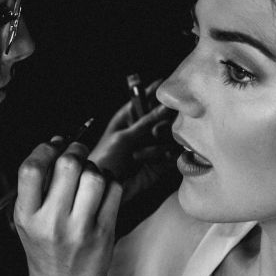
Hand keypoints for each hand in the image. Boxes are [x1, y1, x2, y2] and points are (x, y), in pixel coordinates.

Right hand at [14, 137, 122, 275]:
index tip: (54, 146)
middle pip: (68, 165)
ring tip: (90, 174)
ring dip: (94, 167)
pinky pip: (114, 189)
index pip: (32, 169)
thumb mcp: (28, 221)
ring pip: (95, 175)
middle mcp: (52, 223)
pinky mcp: (104, 233)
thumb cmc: (46, 250)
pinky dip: (111, 181)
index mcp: (28, 216)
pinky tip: (103, 189)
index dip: (45, 148)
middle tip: (77, 153)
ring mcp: (80, 229)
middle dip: (75, 150)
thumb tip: (58, 143)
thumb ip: (37, 187)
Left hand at [88, 80, 176, 202]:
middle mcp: (142, 130)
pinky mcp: (159, 163)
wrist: (104, 190)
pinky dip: (167, 156)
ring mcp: (151, 146)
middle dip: (161, 123)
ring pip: (169, 136)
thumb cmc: (105, 160)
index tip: (165, 85)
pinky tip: (160, 159)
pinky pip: (172, 154)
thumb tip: (165, 106)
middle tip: (154, 132)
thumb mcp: (123, 137)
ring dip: (158, 144)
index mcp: (128, 118)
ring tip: (141, 154)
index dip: (154, 92)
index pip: (144, 99)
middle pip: (163, 116)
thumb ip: (146, 122)